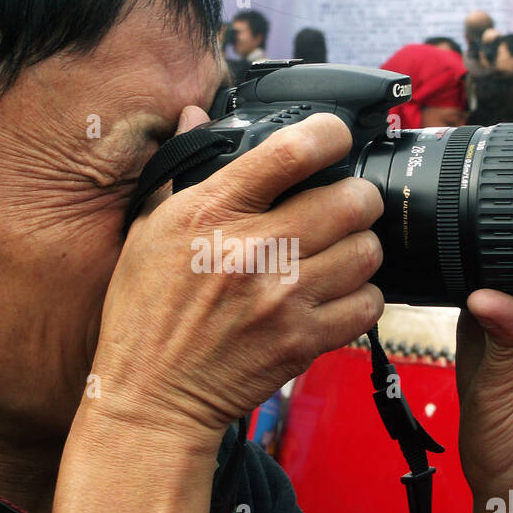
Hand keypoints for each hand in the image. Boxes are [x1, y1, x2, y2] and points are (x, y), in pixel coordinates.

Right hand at [54, 110, 385, 512]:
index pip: (293, 151)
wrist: (152, 398)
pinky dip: (362, 298)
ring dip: (362, 249)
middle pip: (350, 201)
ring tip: (342, 254)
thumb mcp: (147, 231)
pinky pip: (367, 305)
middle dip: (357, 198)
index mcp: (211, 212)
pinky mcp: (302, 341)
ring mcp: (282, 298)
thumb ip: (179, 170)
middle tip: (347, 206)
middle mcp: (253, 249)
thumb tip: (196, 115)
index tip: (335, 138)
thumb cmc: (144, 314)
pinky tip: (339, 296)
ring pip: (367, 252)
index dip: (329, 134)